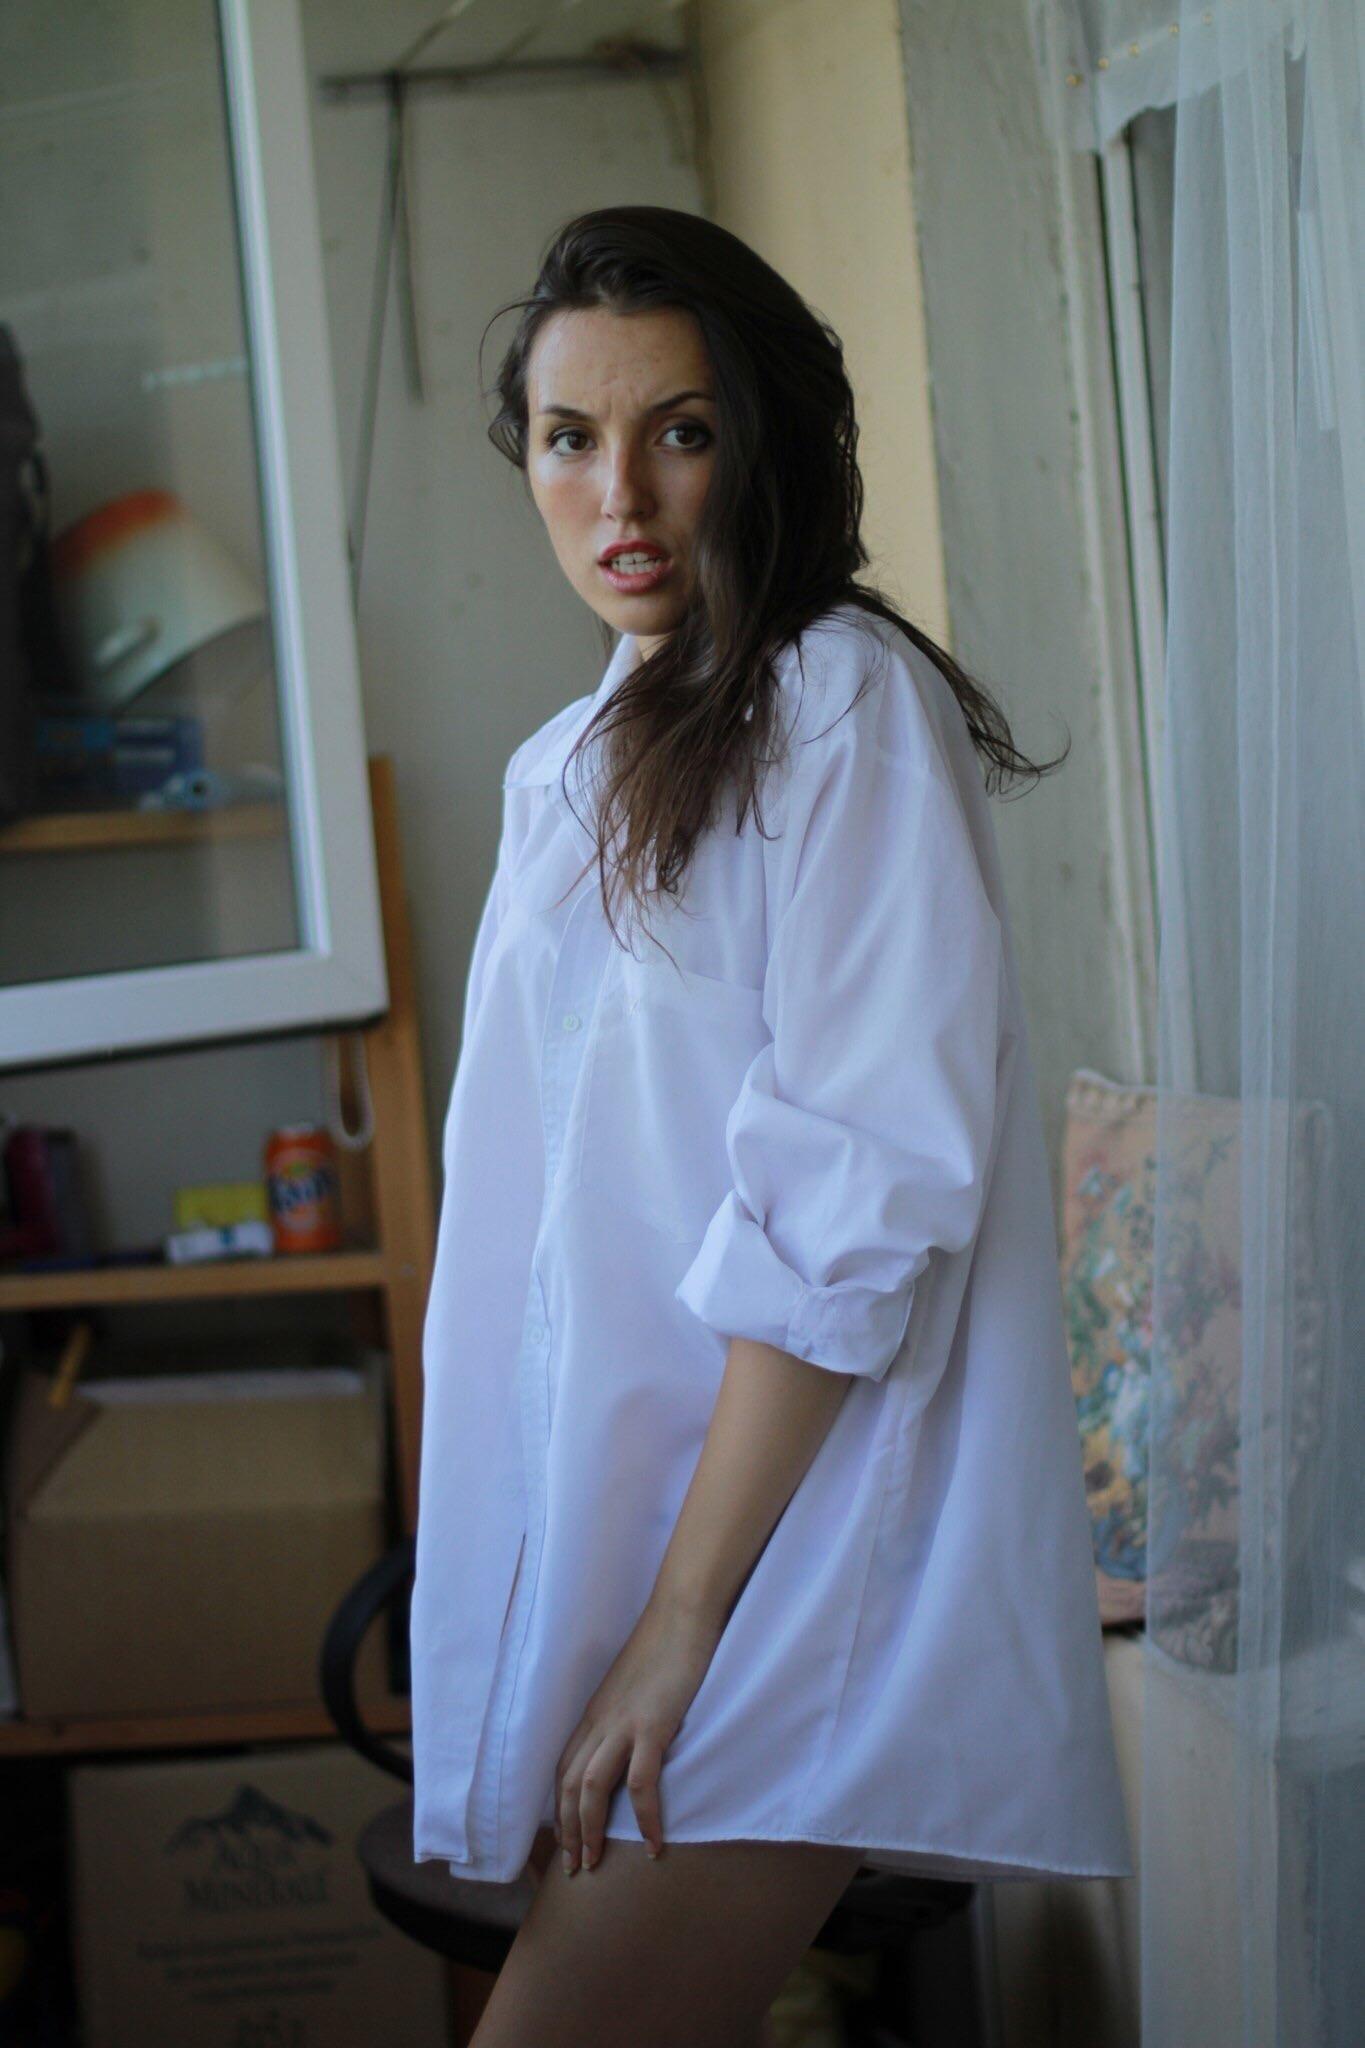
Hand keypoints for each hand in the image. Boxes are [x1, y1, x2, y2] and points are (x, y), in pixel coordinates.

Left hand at [553, 1594, 723, 1873]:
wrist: (682, 1613)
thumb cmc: (665, 1645)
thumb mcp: (634, 1685)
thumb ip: (627, 1713)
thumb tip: (632, 1741)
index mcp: (594, 1713)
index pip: (563, 1768)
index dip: (559, 1809)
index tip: (565, 1841)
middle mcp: (599, 1721)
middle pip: (566, 1784)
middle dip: (566, 1830)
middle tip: (575, 1868)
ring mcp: (623, 1723)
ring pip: (589, 1787)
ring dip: (589, 1831)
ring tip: (596, 1864)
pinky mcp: (652, 1725)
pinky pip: (640, 1783)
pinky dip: (644, 1818)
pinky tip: (654, 1843)